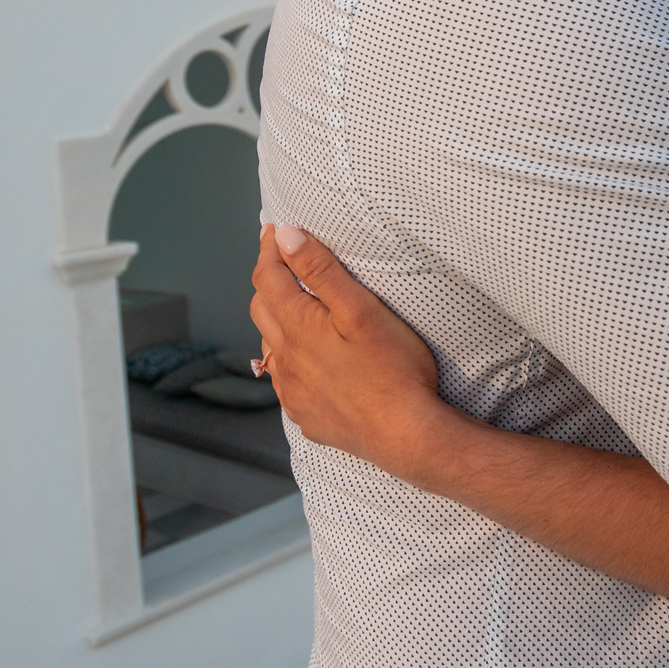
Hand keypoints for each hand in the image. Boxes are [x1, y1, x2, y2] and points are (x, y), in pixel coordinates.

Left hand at [250, 224, 458, 480]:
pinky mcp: (307, 416)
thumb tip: (285, 236)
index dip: (269, 250)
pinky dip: (289, 361)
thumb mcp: (361, 309)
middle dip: (269, 281)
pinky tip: (308, 363)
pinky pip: (286, 381)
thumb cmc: (393, 369)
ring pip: (271, 347)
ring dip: (276, 322)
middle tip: (283, 263)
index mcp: (297, 327)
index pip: (268, 277)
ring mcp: (293, 392)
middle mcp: (285, 360)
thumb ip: (321, 271)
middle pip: (262, 309)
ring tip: (294, 309)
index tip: (275, 231)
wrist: (406, 436)